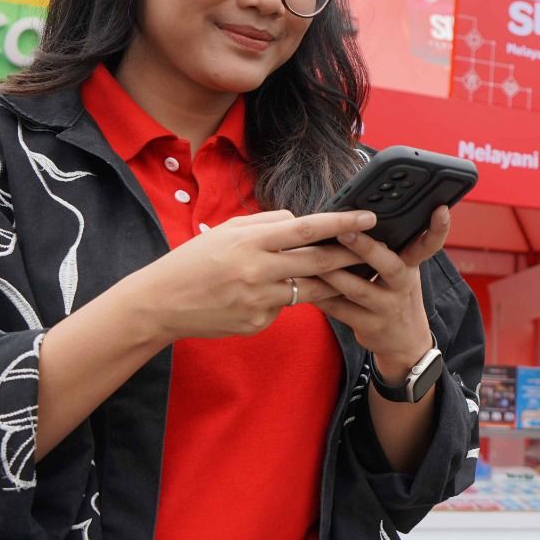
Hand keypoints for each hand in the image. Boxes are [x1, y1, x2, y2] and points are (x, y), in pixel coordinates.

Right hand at [123, 209, 371, 343]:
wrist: (161, 303)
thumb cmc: (193, 261)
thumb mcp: (227, 230)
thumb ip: (267, 223)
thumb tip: (300, 221)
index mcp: (250, 240)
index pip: (307, 228)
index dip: (342, 222)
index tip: (369, 217)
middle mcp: (258, 270)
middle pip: (318, 261)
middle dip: (352, 254)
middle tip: (378, 248)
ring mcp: (259, 300)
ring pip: (310, 289)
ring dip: (332, 280)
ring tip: (352, 271)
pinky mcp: (258, 323)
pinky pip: (285, 307)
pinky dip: (288, 298)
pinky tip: (275, 294)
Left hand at [291, 205, 450, 381]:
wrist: (405, 342)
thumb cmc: (396, 294)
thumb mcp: (403, 271)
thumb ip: (388, 249)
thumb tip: (354, 218)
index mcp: (411, 266)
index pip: (429, 245)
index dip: (438, 229)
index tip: (440, 210)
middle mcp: (403, 286)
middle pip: (389, 265)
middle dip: (367, 248)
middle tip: (345, 232)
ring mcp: (387, 308)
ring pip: (357, 289)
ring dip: (332, 272)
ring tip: (311, 256)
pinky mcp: (369, 326)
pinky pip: (339, 309)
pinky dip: (320, 295)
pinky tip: (303, 283)